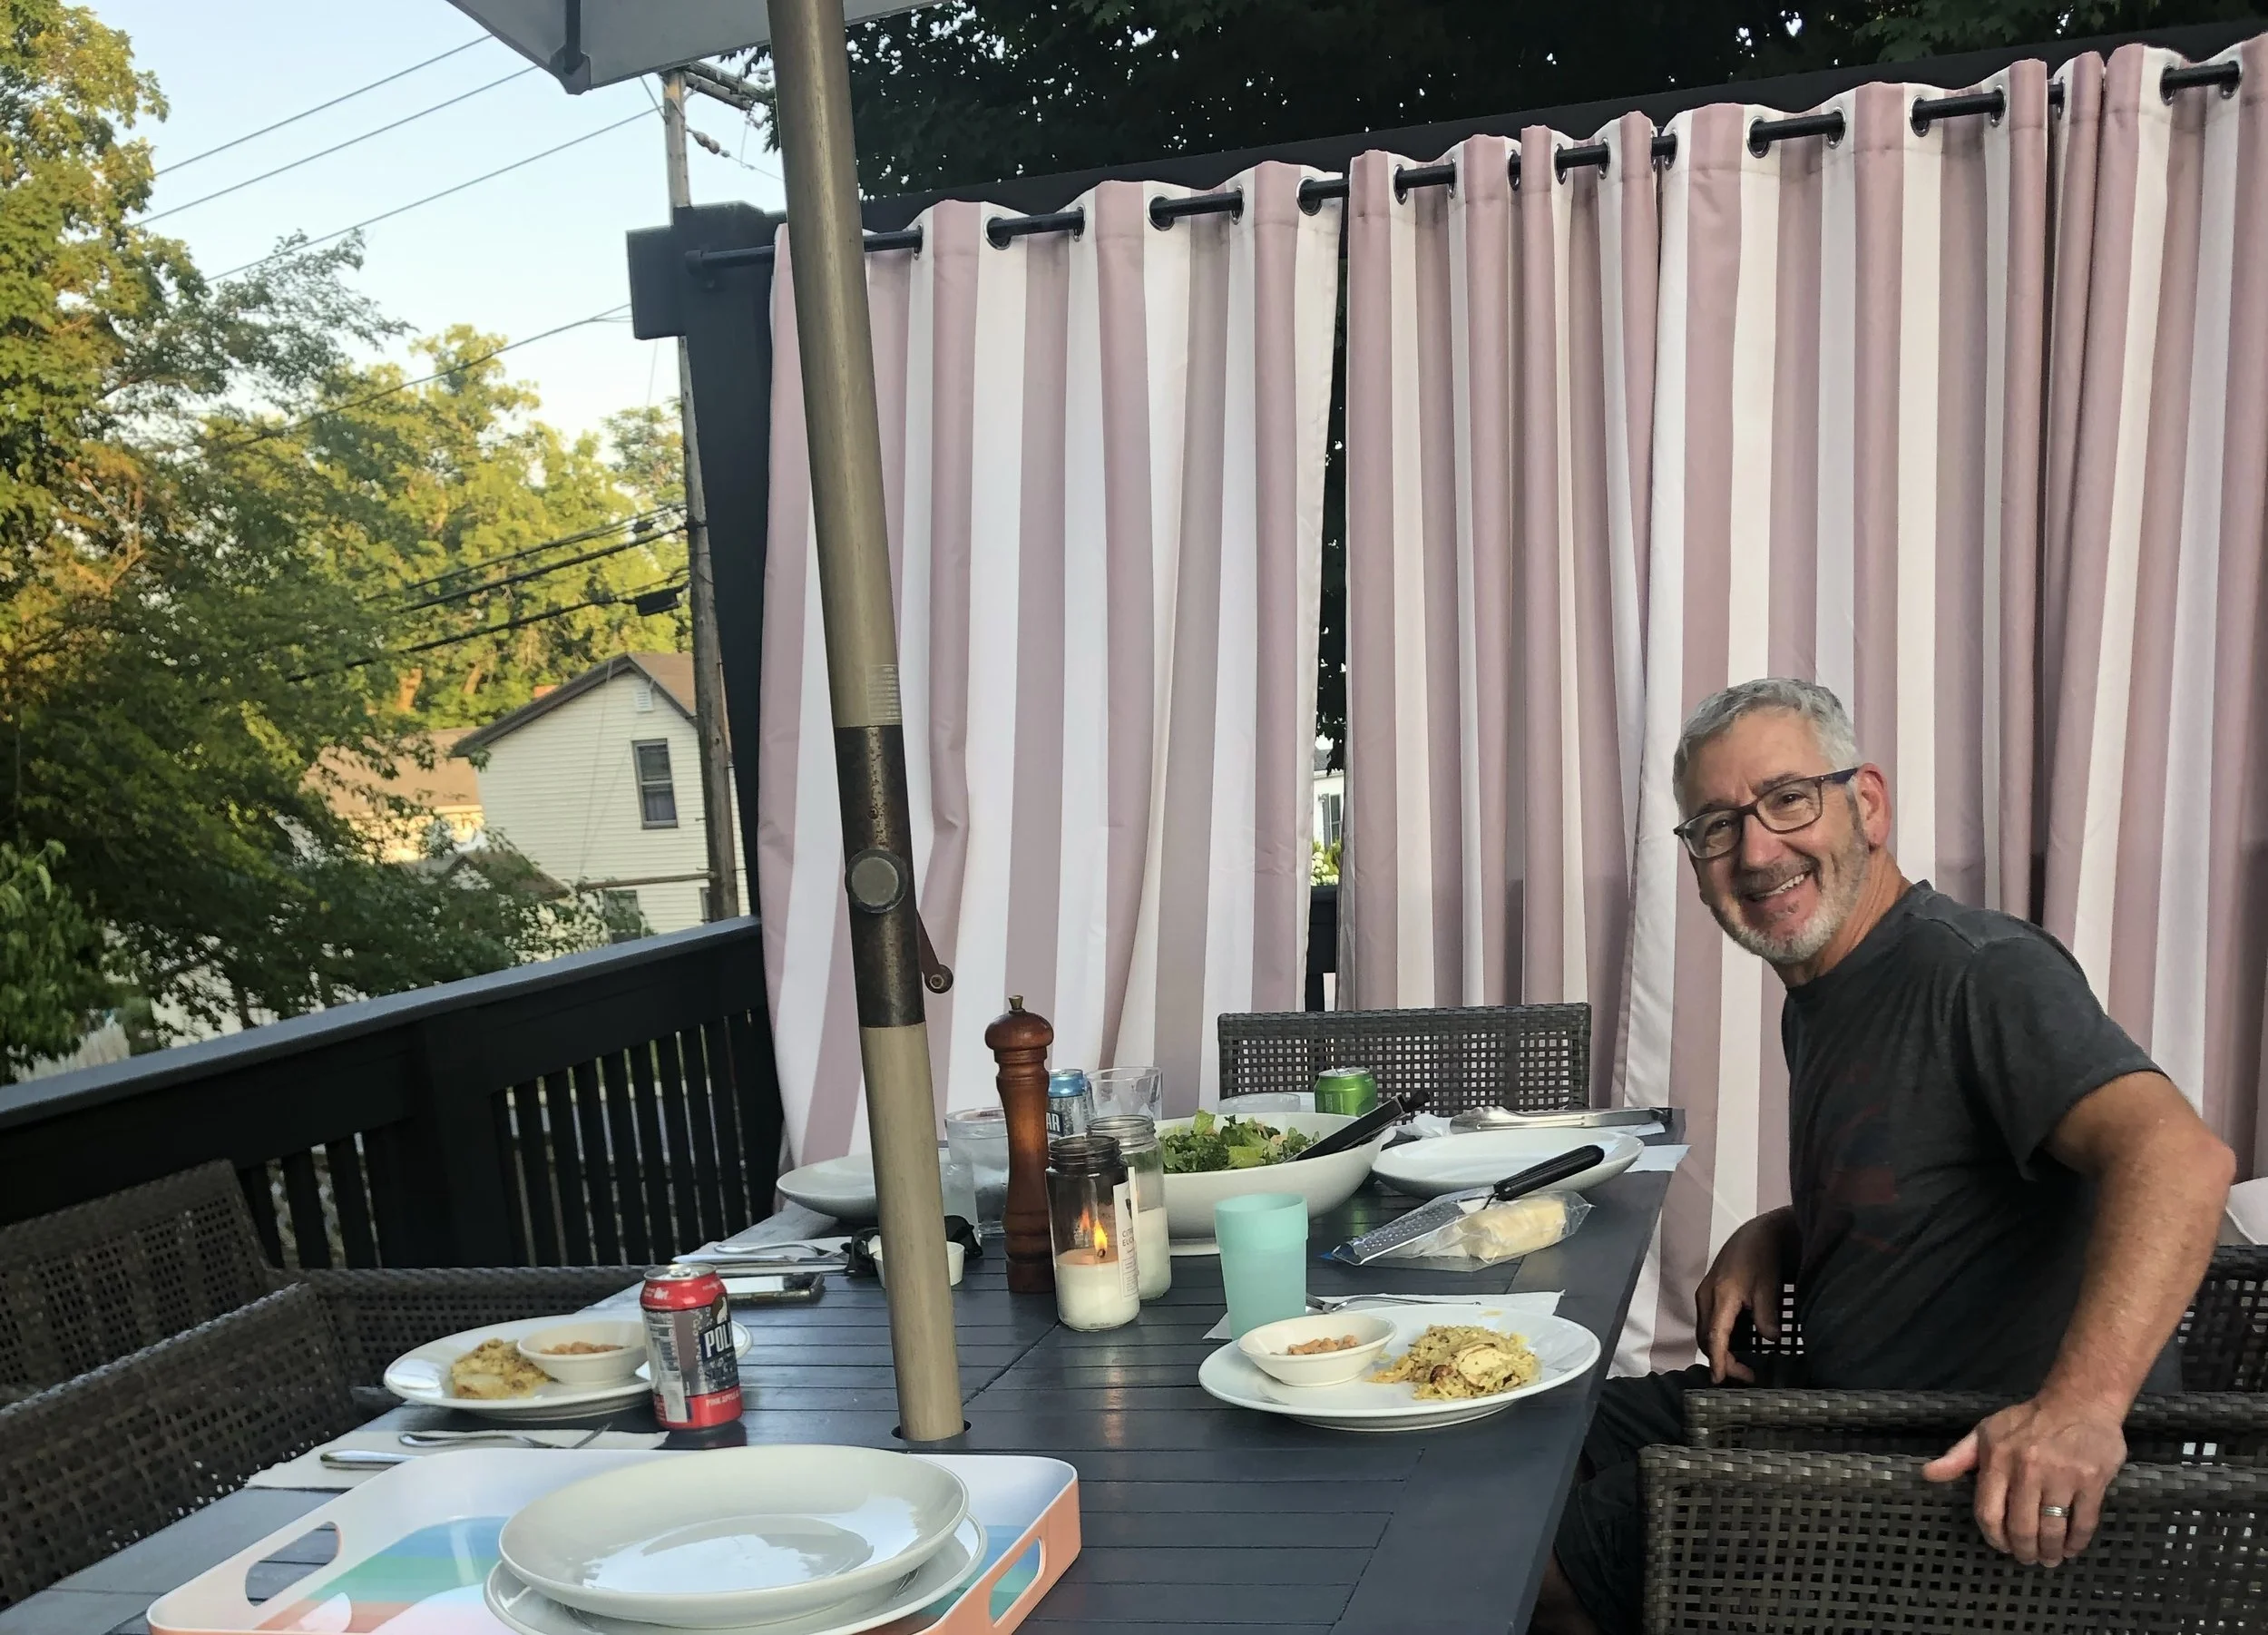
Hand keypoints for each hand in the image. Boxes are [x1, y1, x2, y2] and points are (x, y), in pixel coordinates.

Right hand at [1692, 1211, 1789, 1383]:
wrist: (1757, 1233)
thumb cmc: (1764, 1258)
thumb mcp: (1769, 1287)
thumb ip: (1767, 1315)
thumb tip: (1771, 1340)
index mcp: (1720, 1296)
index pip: (1715, 1336)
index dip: (1718, 1360)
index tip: (1720, 1381)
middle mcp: (1706, 1297)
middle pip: (1706, 1337)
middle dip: (1721, 1360)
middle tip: (1747, 1376)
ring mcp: (1705, 1294)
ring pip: (1706, 1331)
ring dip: (1720, 1350)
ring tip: (1743, 1365)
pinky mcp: (1709, 1292)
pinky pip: (1710, 1322)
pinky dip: (1720, 1338)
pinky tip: (1739, 1345)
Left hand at [1923, 1397, 2125, 1566]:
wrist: (2080, 1402)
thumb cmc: (2029, 1421)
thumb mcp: (1987, 1432)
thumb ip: (1958, 1457)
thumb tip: (1928, 1475)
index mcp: (1998, 1459)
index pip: (1988, 1511)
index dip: (1994, 1537)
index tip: (2002, 1547)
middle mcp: (2027, 1469)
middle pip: (2021, 1527)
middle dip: (2024, 1551)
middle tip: (2028, 1559)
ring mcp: (2062, 1476)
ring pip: (2052, 1530)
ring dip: (2050, 1552)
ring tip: (2049, 1558)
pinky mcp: (2092, 1481)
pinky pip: (2083, 1523)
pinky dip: (2076, 1542)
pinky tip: (2070, 1548)